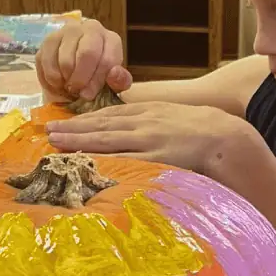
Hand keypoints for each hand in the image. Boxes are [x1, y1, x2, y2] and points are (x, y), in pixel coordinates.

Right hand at [35, 19, 131, 104]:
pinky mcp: (50, 38)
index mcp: (111, 40)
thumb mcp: (113, 84)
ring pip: (65, 59)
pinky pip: (46, 60)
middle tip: (76, 91)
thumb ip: (119, 81)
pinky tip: (57, 82)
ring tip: (68, 86)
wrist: (76, 75)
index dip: (96, 81)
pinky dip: (50, 77)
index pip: (107, 60)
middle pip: (87, 54)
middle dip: (80, 79)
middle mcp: (92, 29)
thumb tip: (115, 74)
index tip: (89, 95)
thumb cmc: (97, 80)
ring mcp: (69, 31)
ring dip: (65, 80)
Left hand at [46, 101, 258, 175]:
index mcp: (147, 112)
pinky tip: (89, 163)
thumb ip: (152, 123)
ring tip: (58, 144)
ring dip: (81, 142)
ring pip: (108, 140)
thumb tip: (133, 133)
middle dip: (73, 129)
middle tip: (49, 132)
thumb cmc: (202, 130)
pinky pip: (128, 159)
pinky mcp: (158, 157)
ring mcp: (149, 140)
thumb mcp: (173, 118)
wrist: (226, 136)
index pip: (109, 114)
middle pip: (101, 125)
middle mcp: (144, 123)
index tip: (63, 123)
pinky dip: (106, 161)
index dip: (83, 119)